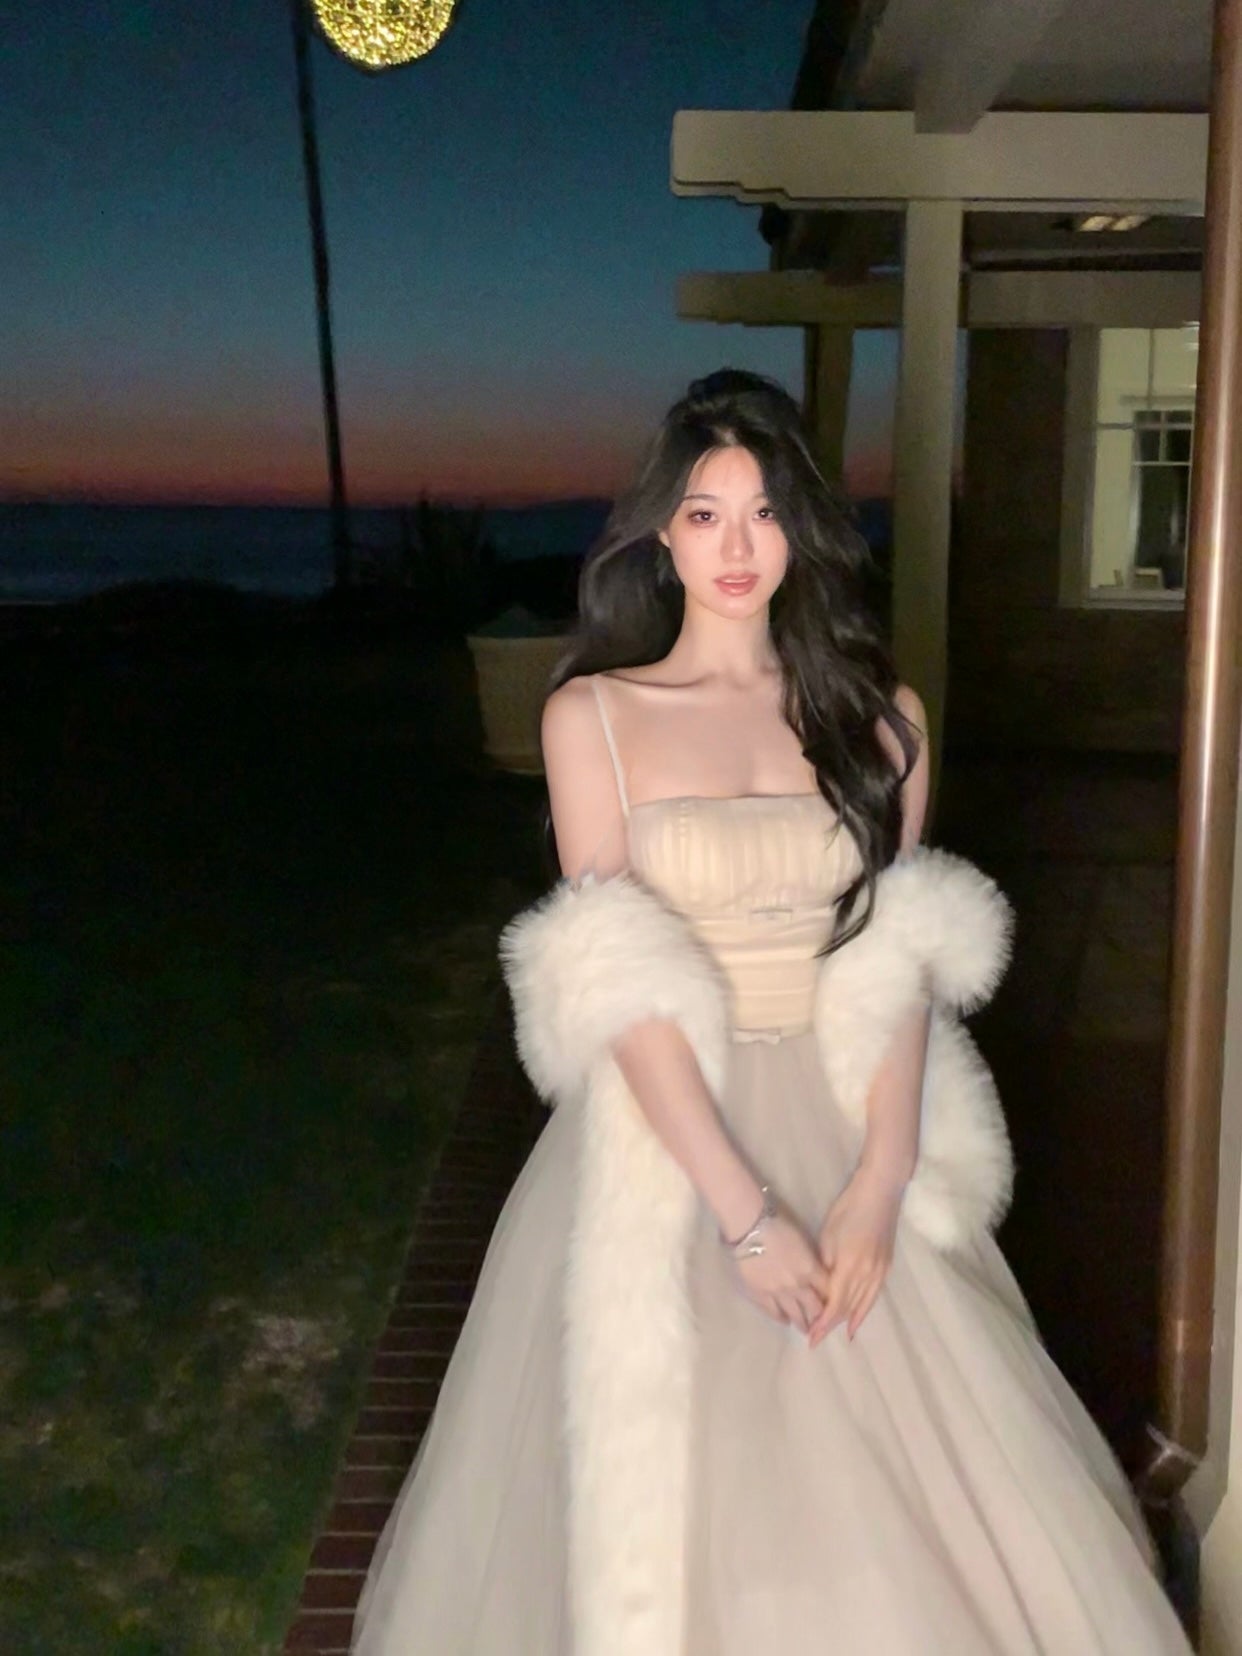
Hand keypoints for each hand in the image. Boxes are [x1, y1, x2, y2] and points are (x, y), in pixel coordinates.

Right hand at [732, 1210, 833, 1333]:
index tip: (833, 1304)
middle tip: (821, 1322)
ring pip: (795, 1315)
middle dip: (820, 1316)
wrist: (749, 1227)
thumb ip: (810, 1259)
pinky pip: (773, 1313)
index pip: (827, 1291)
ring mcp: (778, 1293)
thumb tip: (814, 1269)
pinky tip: (784, 1320)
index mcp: (810, 1269)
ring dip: (802, 1323)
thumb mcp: (802, 1239)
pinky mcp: (760, 1295)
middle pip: (814, 1308)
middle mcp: (798, 1286)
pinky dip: (780, 1318)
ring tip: (805, 1328)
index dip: (831, 1298)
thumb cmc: (777, 1224)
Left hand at [808, 1167, 904, 1346]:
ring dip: (847, 1322)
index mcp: (850, 1267)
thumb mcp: (829, 1236)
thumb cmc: (848, 1210)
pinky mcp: (886, 1268)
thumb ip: (825, 1266)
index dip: (822, 1322)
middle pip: (847, 1307)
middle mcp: (867, 1275)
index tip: (810, 1336)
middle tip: (815, 1341)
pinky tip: (856, 1322)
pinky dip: (864, 1312)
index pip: (834, 1304)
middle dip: (831, 1326)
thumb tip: (820, 1288)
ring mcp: (879, 1272)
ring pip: (862, 1305)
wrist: (880, 1193)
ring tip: (835, 1336)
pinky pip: (873, 1297)